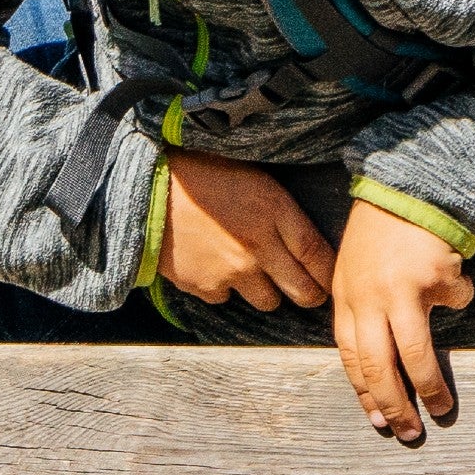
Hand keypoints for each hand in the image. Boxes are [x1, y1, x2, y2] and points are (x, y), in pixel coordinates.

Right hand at [156, 149, 332, 311]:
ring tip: (251, 272)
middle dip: (309, 295)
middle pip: (302, 291)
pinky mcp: (204, 285)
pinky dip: (224, 287)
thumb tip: (309, 243)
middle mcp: (257, 246)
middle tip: (306, 292)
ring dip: (264, 291)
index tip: (328, 280)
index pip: (318, 255)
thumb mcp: (254, 178)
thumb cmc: (202, 173)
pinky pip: (226, 298)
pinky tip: (212, 264)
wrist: (145, 187)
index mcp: (274, 211)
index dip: (328, 273)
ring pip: (267, 302)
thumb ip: (283, 211)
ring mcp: (230, 271)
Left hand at [331, 200, 474, 443]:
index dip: (365, 392)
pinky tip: (455, 282)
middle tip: (409, 431)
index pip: (350, 357)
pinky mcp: (432, 277)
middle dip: (393, 405)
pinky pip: (456, 302)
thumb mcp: (353, 270)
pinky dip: (460, 298)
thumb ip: (361, 310)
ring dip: (429, 386)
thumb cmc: (382, 231)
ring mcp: (399, 288)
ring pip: (414, 354)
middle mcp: (367, 297)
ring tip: (441, 408)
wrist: (407, 184)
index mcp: (345, 297)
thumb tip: (381, 366)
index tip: (377, 419)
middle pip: (377, 365)